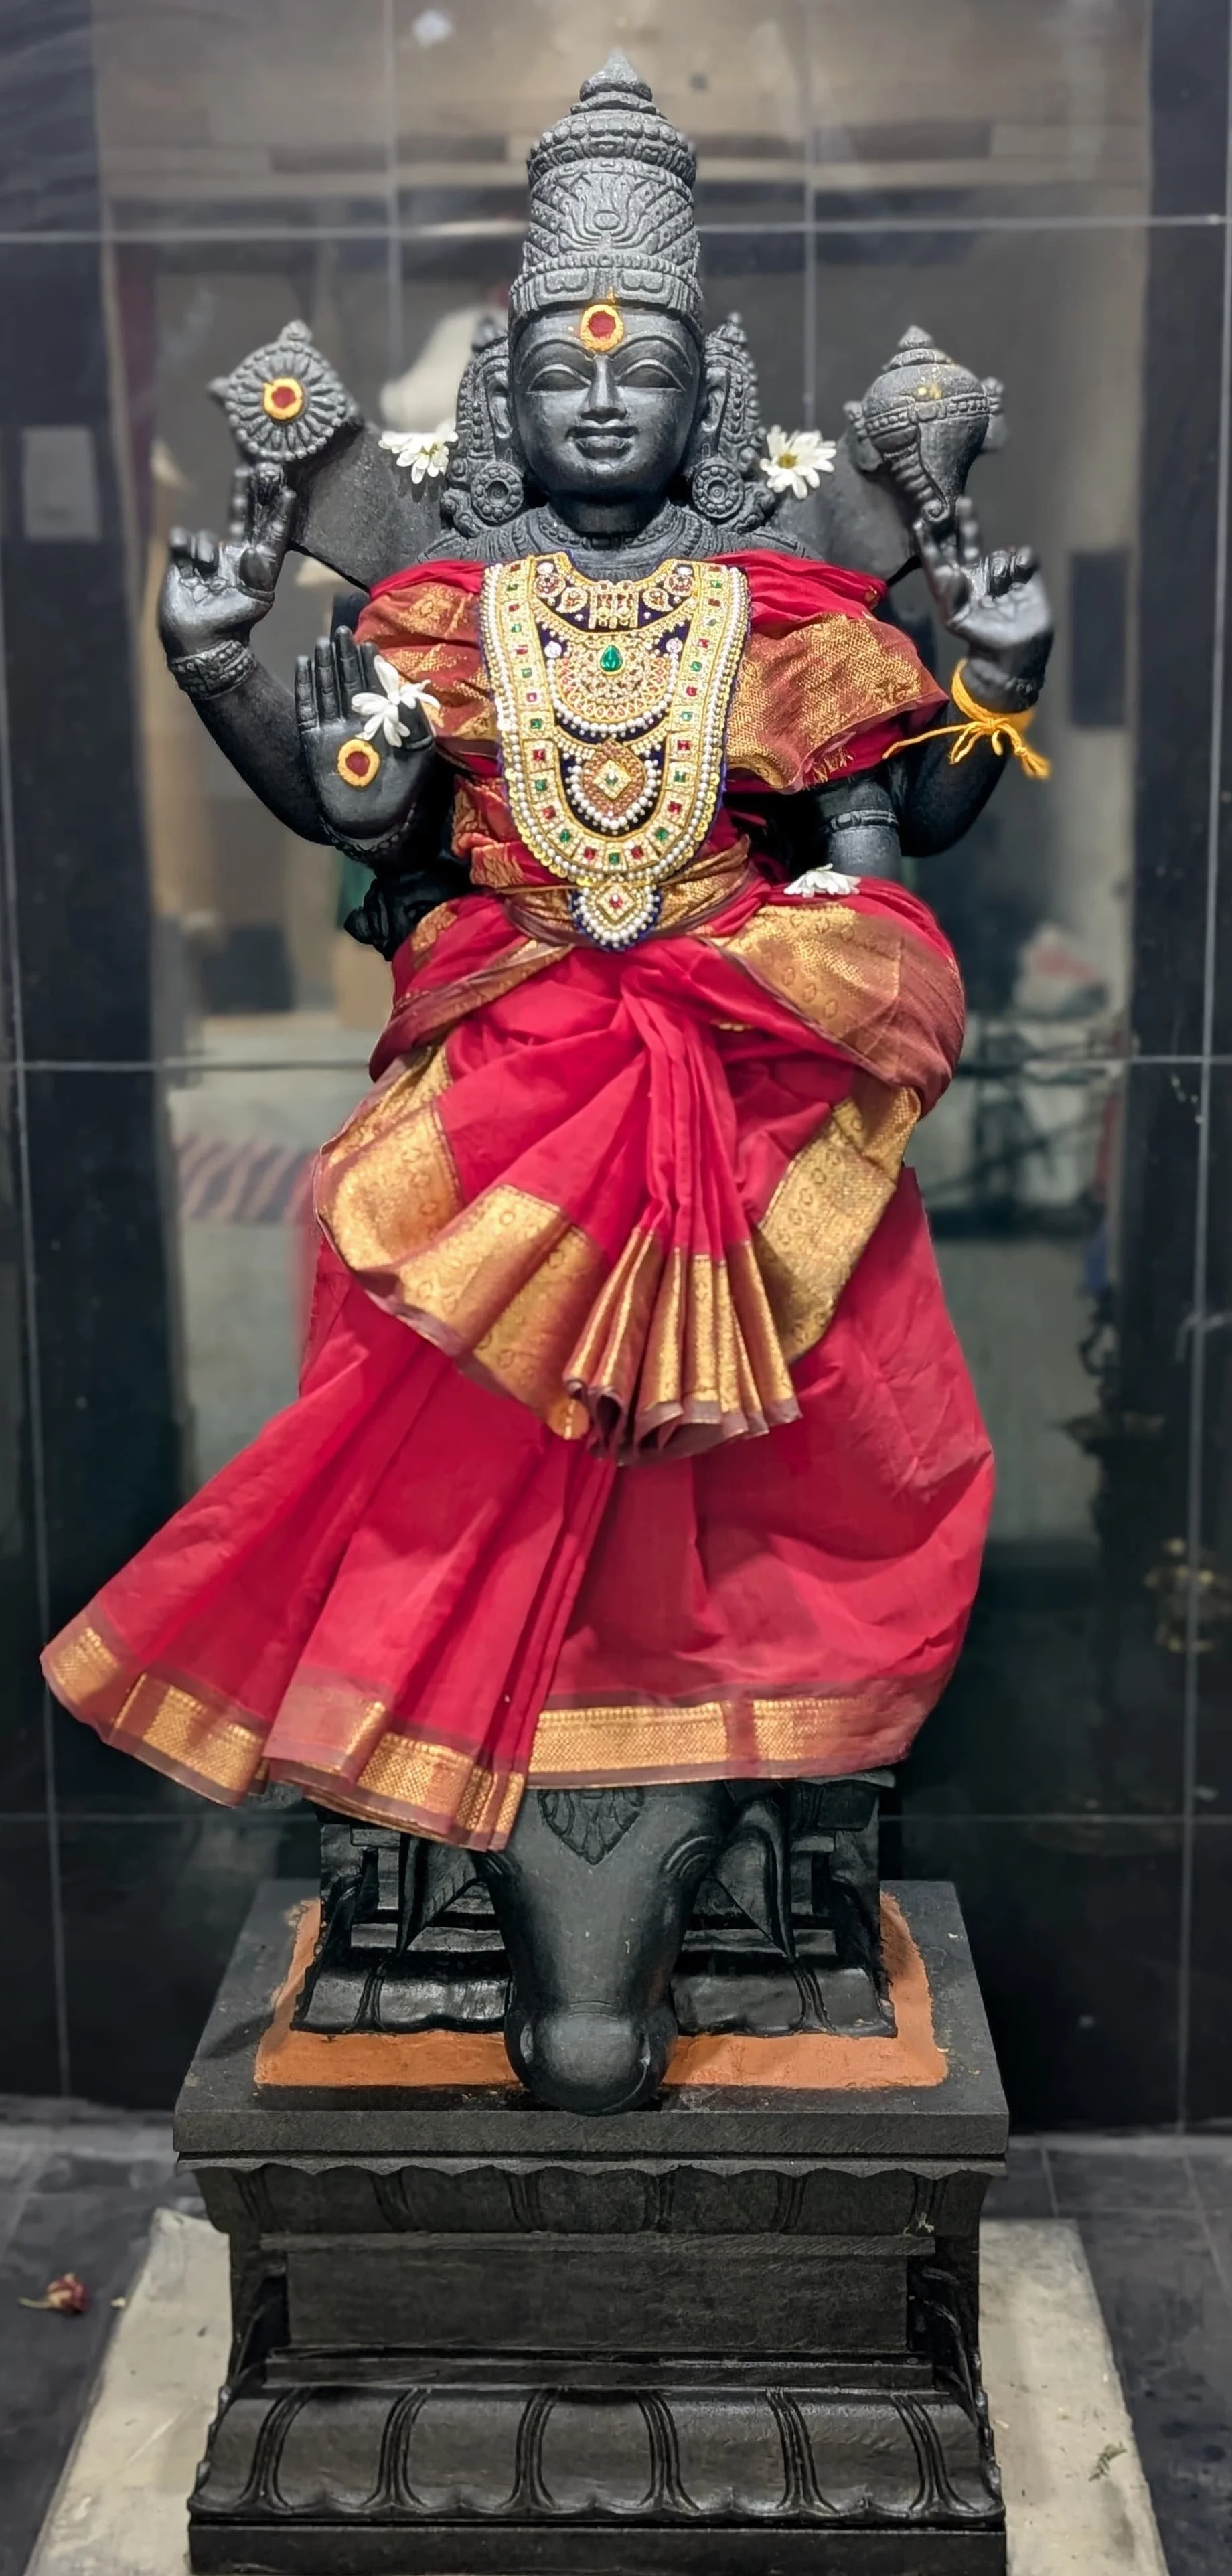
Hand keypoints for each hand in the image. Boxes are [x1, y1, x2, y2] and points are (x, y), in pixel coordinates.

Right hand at [159, 463, 293, 660]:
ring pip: (207, 536)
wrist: (201, 644)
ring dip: (205, 551)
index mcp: (256, 564)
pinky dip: (184, 548)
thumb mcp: (256, 600)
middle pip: (242, 516)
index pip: (269, 532)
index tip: (287, 491)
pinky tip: (187, 565)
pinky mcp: (183, 562)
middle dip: (250, 492)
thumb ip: (259, 572)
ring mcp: (208, 559)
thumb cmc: (234, 625)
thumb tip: (249, 550)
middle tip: (258, 468)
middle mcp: (234, 557)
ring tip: (205, 573)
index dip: (277, 512)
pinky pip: (182, 539)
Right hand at [295, 628, 436, 842]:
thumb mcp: (418, 754)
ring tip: (321, 641)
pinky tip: (302, 664)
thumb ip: (415, 723)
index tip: (368, 644)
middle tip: (341, 631)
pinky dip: (303, 687)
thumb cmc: (401, 791)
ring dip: (323, 666)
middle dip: (344, 657)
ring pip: (326, 690)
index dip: (370, 666)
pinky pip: (306, 709)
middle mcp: (355, 722)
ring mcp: (332, 731)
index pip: (373, 686)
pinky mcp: (313, 742)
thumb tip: (407, 692)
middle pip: (347, 682)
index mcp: (381, 722)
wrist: (373, 824)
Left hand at [916, 496, 1052, 704]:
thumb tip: (958, 571)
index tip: (922, 520)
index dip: (930, 540)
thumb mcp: (956, 621)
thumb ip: (951, 596)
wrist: (1014, 651)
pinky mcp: (1025, 574)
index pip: (939, 558)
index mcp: (956, 585)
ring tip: (1002, 592)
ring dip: (999, 569)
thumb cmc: (981, 638)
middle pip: (968, 541)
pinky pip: (1022, 554)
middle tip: (962, 502)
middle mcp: (977, 574)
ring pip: (998, 553)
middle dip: (965, 522)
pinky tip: (1021, 576)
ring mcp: (1001, 573)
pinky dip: (1021, 561)